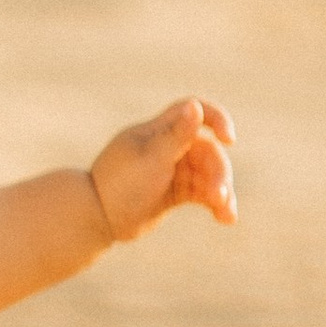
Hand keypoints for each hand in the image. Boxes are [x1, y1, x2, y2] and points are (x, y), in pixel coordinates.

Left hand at [89, 97, 237, 241]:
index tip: (229, 140)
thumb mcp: (151, 159)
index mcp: (158, 130)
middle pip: (208, 150)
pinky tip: (226, 218)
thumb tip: (196, 107)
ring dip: (222, 191)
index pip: (194, 111)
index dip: (216, 119)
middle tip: (219, 196)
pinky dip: (216, 203)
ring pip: (209, 174)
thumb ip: (176, 135)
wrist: (96, 219)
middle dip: (218, 172)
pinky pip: (203, 193)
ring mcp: (172, 169)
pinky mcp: (175, 192)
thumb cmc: (120, 184)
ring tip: (227, 214)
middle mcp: (168, 146)